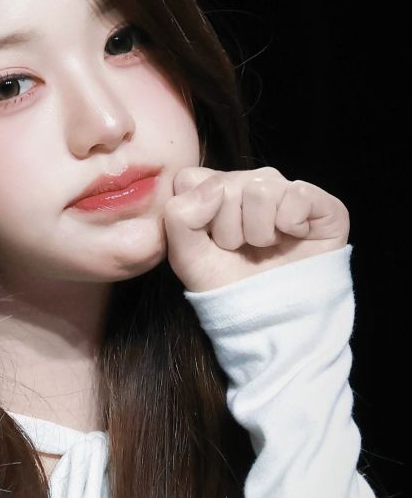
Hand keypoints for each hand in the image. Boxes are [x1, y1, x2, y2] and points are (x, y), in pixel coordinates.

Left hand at [162, 166, 349, 292]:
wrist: (273, 318)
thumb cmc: (229, 285)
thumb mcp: (188, 257)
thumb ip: (179, 217)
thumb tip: (213, 187)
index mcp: (214, 192)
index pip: (190, 179)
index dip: (196, 215)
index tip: (209, 242)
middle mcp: (249, 183)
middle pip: (224, 185)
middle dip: (229, 230)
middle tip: (242, 249)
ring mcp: (284, 189)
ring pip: (260, 189)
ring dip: (260, 232)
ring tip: (266, 247)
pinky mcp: (319, 202)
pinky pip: (297, 194)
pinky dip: (292, 224)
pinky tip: (294, 238)